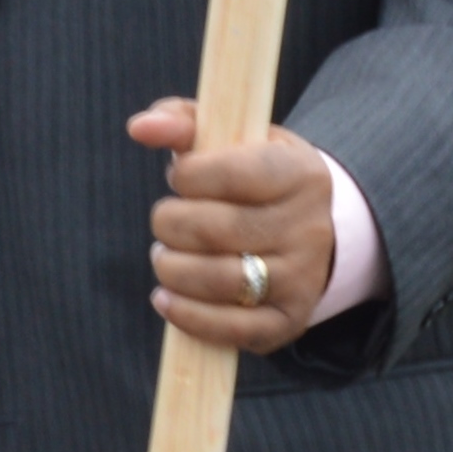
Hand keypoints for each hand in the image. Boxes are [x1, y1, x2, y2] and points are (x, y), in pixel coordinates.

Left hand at [127, 97, 334, 354]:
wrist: (311, 229)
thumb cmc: (253, 176)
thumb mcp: (231, 137)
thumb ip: (182, 121)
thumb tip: (140, 128)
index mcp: (301, 174)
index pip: (231, 173)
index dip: (188, 175)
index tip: (181, 175)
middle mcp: (310, 229)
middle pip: (215, 229)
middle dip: (170, 224)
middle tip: (167, 221)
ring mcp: (303, 280)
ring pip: (219, 280)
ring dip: (172, 269)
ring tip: (166, 257)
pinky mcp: (288, 321)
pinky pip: (233, 330)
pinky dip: (187, 316)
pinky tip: (166, 298)